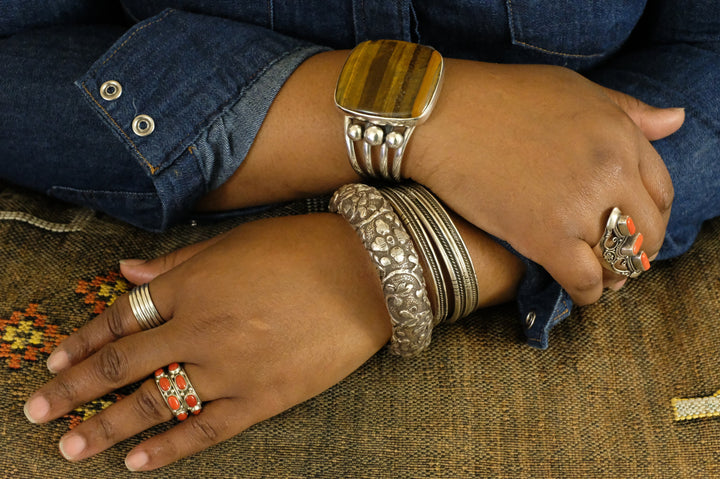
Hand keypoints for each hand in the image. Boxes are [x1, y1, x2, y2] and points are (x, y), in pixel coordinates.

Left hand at [23, 214, 391, 469]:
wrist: (370, 273)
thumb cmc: (303, 248)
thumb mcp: (235, 242)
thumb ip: (177, 263)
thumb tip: (125, 274)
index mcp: (192, 284)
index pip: (121, 317)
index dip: (82, 341)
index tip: (54, 363)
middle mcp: (201, 327)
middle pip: (122, 365)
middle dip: (73, 391)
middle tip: (38, 411)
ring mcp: (231, 367)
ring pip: (154, 403)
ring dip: (107, 427)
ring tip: (71, 447)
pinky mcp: (263, 398)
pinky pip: (205, 429)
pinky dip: (168, 449)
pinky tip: (137, 462)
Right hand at [406, 62, 683, 303]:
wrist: (442, 117)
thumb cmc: (501, 97)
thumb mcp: (573, 88)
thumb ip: (627, 110)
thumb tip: (675, 121)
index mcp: (620, 135)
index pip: (662, 190)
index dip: (651, 213)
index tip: (634, 224)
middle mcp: (610, 172)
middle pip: (646, 231)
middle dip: (636, 250)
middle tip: (617, 258)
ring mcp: (578, 208)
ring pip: (618, 261)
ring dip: (613, 275)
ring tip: (599, 277)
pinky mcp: (543, 238)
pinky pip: (583, 281)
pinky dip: (587, 293)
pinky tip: (578, 290)